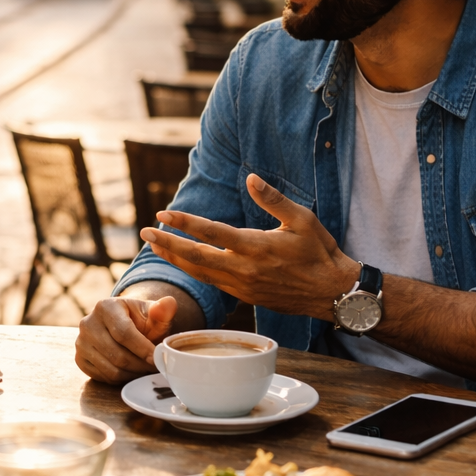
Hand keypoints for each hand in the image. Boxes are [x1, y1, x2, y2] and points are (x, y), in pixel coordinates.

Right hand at [75, 294, 180, 382]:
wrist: (123, 327)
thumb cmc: (140, 321)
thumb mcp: (153, 313)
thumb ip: (163, 310)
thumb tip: (170, 303)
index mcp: (105, 307)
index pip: (123, 332)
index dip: (142, 348)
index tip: (157, 359)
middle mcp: (87, 323)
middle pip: (117, 353)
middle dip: (140, 365)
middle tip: (155, 368)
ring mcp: (81, 342)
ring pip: (110, 368)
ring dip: (133, 374)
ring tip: (146, 370)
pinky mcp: (80, 359)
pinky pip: (103, 377)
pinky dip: (121, 379)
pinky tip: (132, 372)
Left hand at [140, 173, 357, 320]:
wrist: (333, 293)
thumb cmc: (320, 252)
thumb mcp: (302, 219)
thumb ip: (273, 199)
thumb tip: (250, 178)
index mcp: (255, 247)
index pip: (210, 233)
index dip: (183, 223)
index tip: (162, 215)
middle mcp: (244, 270)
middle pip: (195, 257)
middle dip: (166, 245)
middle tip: (143, 233)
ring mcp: (243, 287)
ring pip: (200, 273)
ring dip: (175, 259)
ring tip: (155, 247)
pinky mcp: (246, 297)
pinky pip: (212, 283)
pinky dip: (193, 272)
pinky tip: (183, 263)